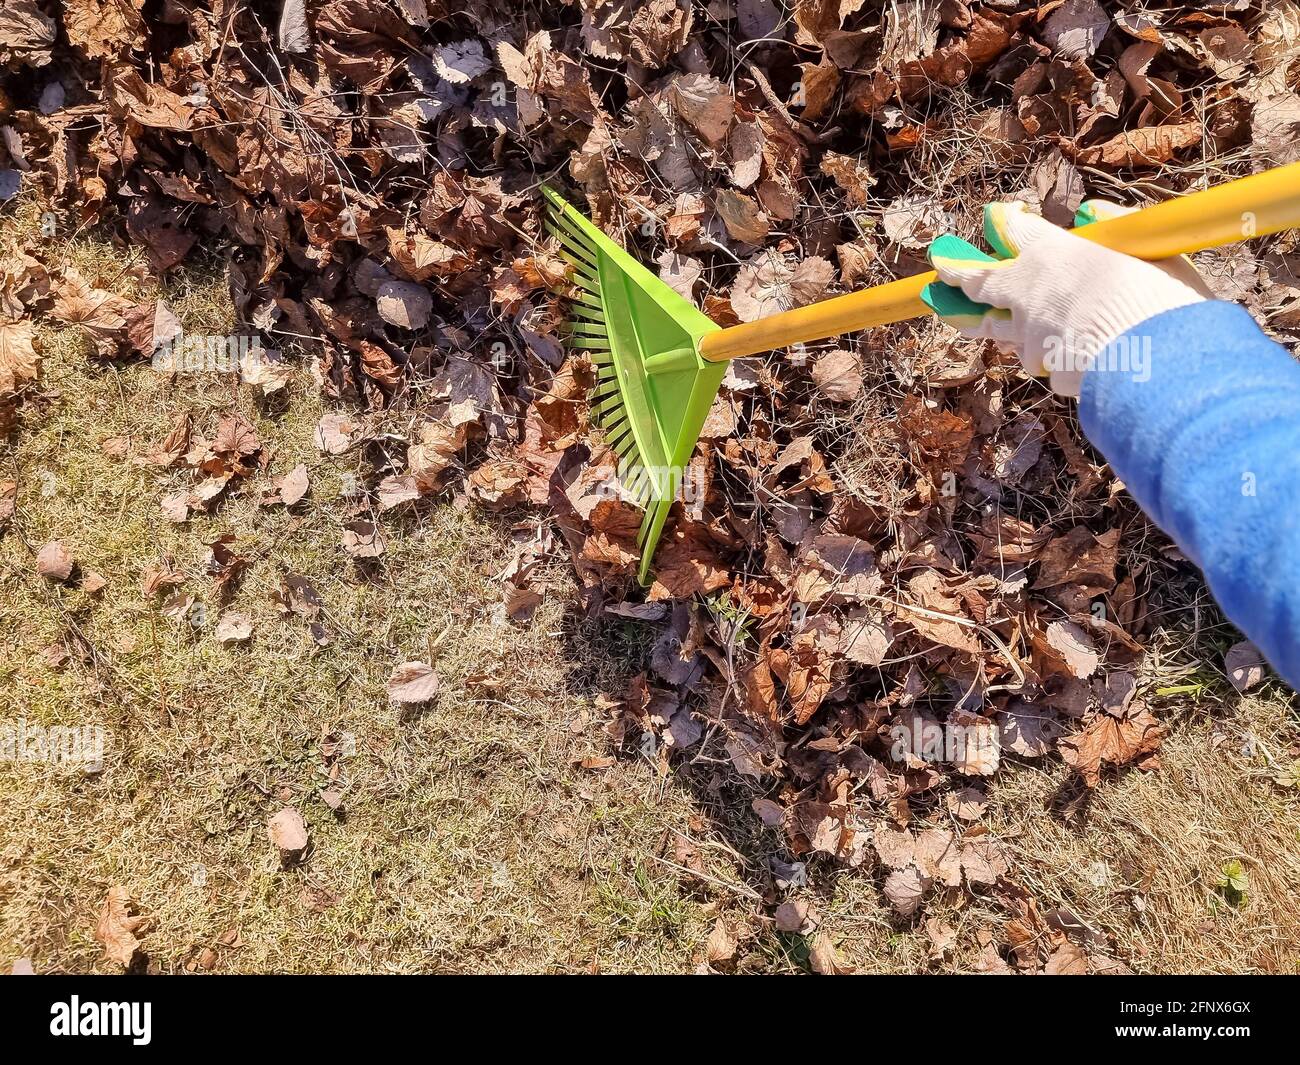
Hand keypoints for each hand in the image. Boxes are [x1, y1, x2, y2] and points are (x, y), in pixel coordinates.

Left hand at [924, 200, 1211, 395]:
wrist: (1155, 364)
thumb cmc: (1162, 298)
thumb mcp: (1150, 251)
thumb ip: (1118, 227)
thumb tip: (1091, 211)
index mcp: (1053, 254)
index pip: (1017, 232)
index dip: (1004, 224)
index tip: (994, 218)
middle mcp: (1030, 294)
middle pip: (983, 282)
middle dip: (959, 273)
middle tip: (940, 267)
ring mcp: (1031, 336)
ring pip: (1000, 327)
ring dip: (981, 320)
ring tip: (953, 314)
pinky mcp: (1044, 369)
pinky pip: (1039, 360)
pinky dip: (1043, 355)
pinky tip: (1051, 358)